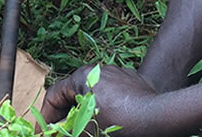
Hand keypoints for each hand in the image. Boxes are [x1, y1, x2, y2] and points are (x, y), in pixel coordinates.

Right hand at [42, 65, 159, 135]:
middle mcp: (98, 70)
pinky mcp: (134, 83)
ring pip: (93, 96)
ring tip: (87, 130)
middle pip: (73, 94)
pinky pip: (112, 97)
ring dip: (86, 113)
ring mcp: (118, 75)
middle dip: (67, 116)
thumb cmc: (119, 122)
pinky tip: (110, 123)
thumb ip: (66, 132)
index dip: (46, 117)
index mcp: (81, 76)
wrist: (157, 118)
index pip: (54, 95)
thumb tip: (54, 134)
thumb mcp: (86, 130)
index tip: (44, 133)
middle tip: (63, 133)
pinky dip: (106, 110)